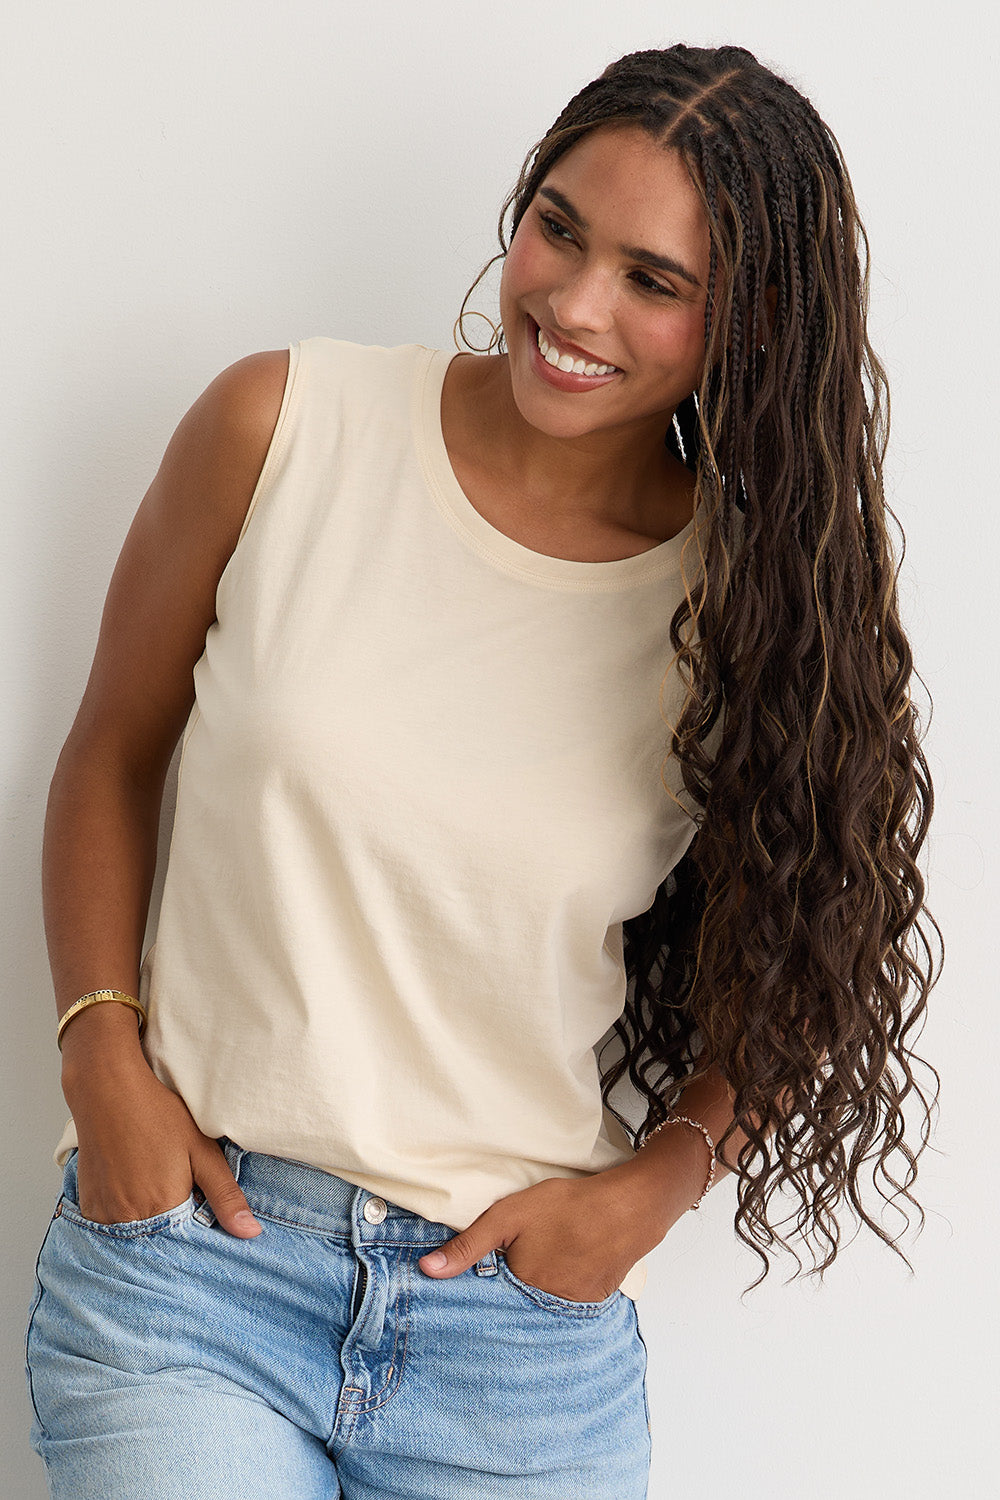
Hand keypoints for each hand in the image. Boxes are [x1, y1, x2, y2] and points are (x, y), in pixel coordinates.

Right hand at [64, 1050, 262, 1237]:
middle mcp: (130, 1219)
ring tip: (151, 1183)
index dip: (198, 1228)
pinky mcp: (89, 1207)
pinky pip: (112, 1226)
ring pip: (135, 1236)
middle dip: (173, 1228)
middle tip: (173, 1187)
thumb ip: (225, 1195)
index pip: (188, 1243)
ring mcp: (105, 1215)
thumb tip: (250, 1232)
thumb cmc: (157, 1116)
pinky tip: (132, 1185)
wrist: (108, 1092)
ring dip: (149, 1221)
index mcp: (164, 1208)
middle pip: (160, 1242)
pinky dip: (125, 1215)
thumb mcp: (202, 1150)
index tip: (199, 1208)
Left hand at [417, 1166, 667, 1302]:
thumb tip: (426, 1270)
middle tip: (521, 1261)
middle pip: (517, 1304)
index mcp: (519, 1290)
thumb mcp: (508, 1216)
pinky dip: (563, 1289)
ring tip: (544, 1262)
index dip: (484, 1288)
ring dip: (537, 1292)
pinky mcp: (595, 1302)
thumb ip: (468, 1245)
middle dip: (510, 1293)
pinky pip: (568, 1303)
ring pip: (542, 1305)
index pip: (490, 1301)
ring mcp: (572, 1307)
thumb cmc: (566, 1206)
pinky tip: (566, 1266)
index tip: (480, 1280)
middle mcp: (545, 1308)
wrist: (630, 1208)